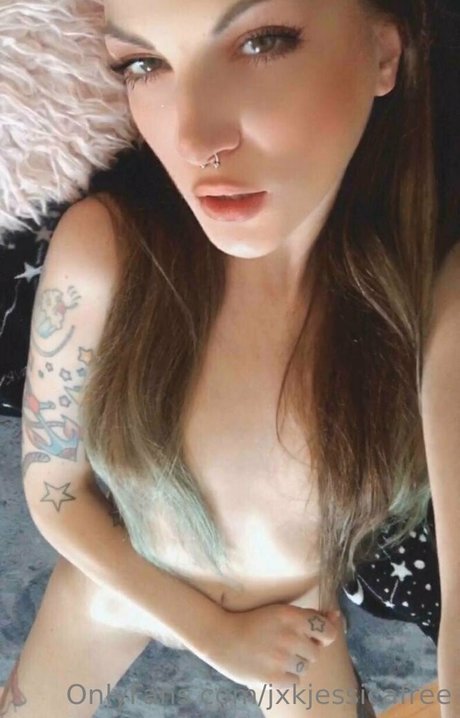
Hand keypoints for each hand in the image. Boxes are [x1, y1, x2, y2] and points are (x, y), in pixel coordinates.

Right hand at [203, 602, 341, 689]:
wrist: (221, 636)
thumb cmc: (254, 621)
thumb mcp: (280, 611)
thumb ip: (310, 615)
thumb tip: (337, 616)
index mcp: (292, 616)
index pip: (328, 632)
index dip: (325, 635)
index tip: (315, 636)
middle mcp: (290, 636)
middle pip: (316, 652)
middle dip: (305, 650)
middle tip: (284, 644)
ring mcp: (282, 658)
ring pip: (305, 667)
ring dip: (295, 663)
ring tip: (275, 655)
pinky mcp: (274, 678)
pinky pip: (295, 681)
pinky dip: (286, 677)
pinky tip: (270, 666)